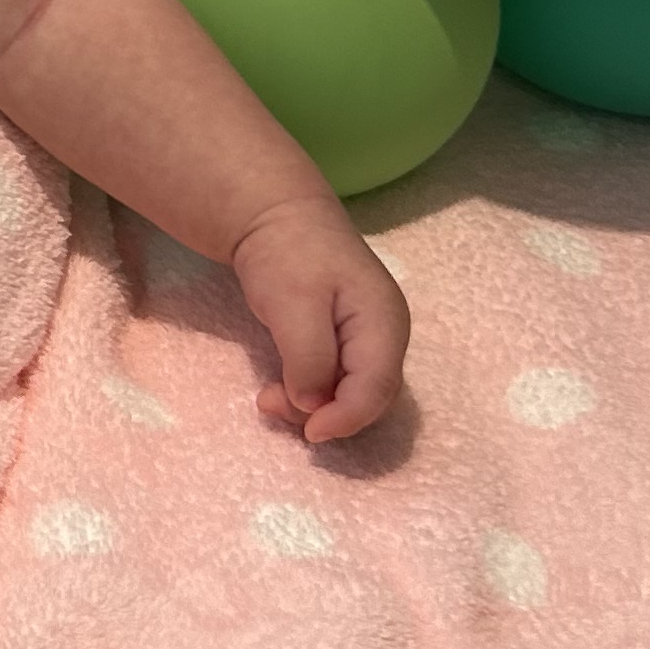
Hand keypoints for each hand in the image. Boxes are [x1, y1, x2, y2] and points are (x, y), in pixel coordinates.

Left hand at [228, 196, 410, 443]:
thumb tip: (313, 405)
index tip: (310, 433)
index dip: (347, 418)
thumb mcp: (293, 303)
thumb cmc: (286, 253)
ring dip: (311, 406)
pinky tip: (276, 389)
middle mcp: (382, 336)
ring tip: (266, 398)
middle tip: (270, 406)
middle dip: (324, 413)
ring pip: (348, 393)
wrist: (273, 214)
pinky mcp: (342, 341)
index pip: (377, 387)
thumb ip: (309, 356)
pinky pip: (333, 380)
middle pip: (366, 396)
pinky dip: (307, 392)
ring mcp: (364, 340)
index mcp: (383, 323)